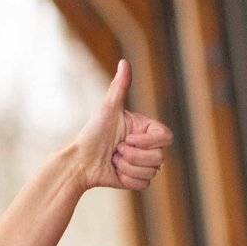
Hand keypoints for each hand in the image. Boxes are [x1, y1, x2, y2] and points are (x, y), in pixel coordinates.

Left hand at [68, 60, 172, 193]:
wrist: (80, 161)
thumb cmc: (92, 133)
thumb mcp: (107, 109)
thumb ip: (119, 87)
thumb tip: (124, 62)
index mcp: (146, 129)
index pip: (166, 138)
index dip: (148, 142)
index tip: (127, 139)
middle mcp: (148, 146)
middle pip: (159, 158)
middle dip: (133, 156)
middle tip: (116, 149)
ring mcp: (144, 163)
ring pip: (152, 172)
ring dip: (127, 167)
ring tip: (114, 159)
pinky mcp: (138, 179)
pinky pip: (143, 183)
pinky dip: (127, 178)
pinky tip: (115, 171)